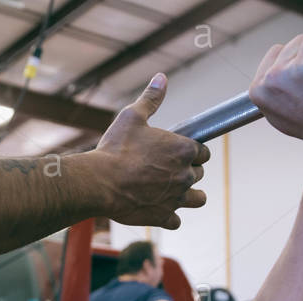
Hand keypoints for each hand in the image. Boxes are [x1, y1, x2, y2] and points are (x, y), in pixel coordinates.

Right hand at [92, 74, 209, 229]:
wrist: (99, 182)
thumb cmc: (115, 148)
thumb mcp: (132, 117)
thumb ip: (151, 99)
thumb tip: (161, 78)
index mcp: (183, 149)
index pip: (203, 152)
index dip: (192, 151)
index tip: (178, 152)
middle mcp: (185, 174)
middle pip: (199, 174)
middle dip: (187, 171)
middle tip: (166, 169)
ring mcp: (176, 198)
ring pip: (198, 199)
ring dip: (189, 195)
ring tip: (173, 191)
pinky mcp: (163, 216)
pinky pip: (176, 220)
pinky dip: (170, 216)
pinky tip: (158, 209)